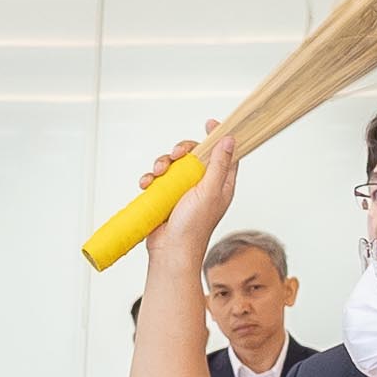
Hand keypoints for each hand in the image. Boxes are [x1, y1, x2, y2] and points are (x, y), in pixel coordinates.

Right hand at [142, 122, 237, 268]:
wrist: (170, 252)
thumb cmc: (193, 227)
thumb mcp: (210, 191)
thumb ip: (219, 164)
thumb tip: (230, 139)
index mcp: (220, 184)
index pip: (224, 154)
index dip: (218, 137)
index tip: (210, 124)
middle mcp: (203, 185)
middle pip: (195, 155)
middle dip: (182, 150)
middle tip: (176, 153)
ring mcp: (183, 191)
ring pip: (174, 165)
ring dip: (162, 164)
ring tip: (157, 174)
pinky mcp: (166, 197)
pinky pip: (158, 180)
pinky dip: (151, 178)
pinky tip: (147, 184)